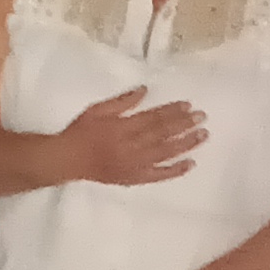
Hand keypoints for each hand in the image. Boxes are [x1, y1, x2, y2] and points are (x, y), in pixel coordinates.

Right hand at [53, 88, 206, 186]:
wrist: (66, 160)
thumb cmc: (80, 132)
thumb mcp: (97, 110)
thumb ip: (121, 101)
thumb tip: (145, 90)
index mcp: (122, 128)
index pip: (153, 118)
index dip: (172, 111)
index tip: (188, 105)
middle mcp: (131, 146)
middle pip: (162, 134)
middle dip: (184, 125)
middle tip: (202, 117)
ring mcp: (134, 164)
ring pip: (165, 153)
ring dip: (185, 144)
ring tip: (202, 135)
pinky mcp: (133, 178)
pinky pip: (157, 175)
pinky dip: (174, 171)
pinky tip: (190, 164)